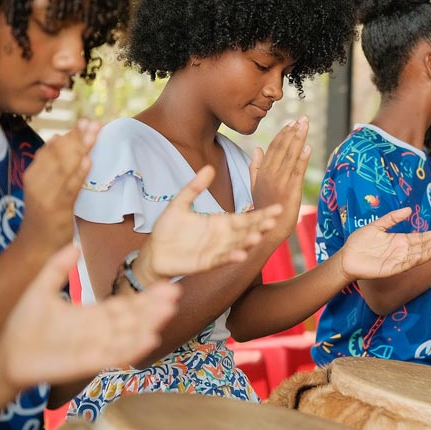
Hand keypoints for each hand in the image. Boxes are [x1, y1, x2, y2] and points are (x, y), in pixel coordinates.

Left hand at [0, 245, 178, 389]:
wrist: (6, 355)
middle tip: (174, 294)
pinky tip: (149, 339)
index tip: (165, 286)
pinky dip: (132, 348)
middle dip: (153, 308)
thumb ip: (57, 268)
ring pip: (128, 336)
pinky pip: (114, 356)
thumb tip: (74, 244)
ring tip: (167, 313)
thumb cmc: (23, 326)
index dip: (145, 298)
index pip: (124, 306)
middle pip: (132, 319)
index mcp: (91, 316)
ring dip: (148, 325)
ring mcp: (94, 348)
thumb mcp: (41, 289)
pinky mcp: (86, 363)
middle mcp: (98, 332)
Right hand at [20, 120, 99, 252]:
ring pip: (64, 168)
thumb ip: (55, 165)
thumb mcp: (47, 185)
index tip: (86, 121)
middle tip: (94, 123)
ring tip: (94, 134)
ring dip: (80, 149)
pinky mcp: (56, 210)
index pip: (51, 149)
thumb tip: (64, 138)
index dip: (70, 134)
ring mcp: (46, 196)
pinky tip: (88, 161)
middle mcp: (37, 182)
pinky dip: (78, 174)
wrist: (35, 244)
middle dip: (77, 137)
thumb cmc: (44, 212)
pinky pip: (69, 189)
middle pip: (58, 155)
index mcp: (34, 173)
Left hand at [138, 166, 283, 282]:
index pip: (246, 217)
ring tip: (258, 236)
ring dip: (248, 242)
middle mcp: (223, 236)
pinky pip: (222, 259)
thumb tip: (209, 167)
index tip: (277, 208)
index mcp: (220, 221)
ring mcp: (216, 250)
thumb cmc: (167, 228)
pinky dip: (232, 257)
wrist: (154, 252)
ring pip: (238, 245)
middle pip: (247, 231)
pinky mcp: (207, 262)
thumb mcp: (180, 203)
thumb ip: (195, 187)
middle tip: (275, 221)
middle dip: (261, 226)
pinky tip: (241, 254)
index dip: (261, 214)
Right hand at [250, 117, 310, 236]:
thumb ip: (256, 167)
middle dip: (293, 132)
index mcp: (262, 173)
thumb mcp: (255, 186)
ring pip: (290, 157)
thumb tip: (258, 148)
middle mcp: (270, 175)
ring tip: (305, 126)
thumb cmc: (264, 208)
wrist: (268, 230)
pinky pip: (297, 172)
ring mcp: (280, 183)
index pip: (273, 148)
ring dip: (299, 140)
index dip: (283, 134)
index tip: (292, 122)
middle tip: (303, 118)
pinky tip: (308, 147)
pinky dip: (302, 159)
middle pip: (282, 149)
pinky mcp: (291, 192)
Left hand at [339, 207, 430, 280]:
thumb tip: (409, 210)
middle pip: (422, 246)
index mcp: (399, 240)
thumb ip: (392, 218)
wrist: (346, 256)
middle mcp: (401, 251)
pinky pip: (405, 265)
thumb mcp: (377, 225)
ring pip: (417, 256)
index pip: (420, 238)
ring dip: (429, 252)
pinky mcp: (391, 269)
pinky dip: (414, 261)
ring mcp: (397, 260)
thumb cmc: (360, 241)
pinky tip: (422, 255)